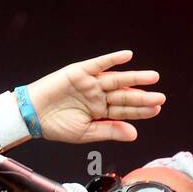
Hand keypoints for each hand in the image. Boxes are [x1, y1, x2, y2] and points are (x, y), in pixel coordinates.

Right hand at [24, 48, 164, 144]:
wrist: (32, 116)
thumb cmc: (56, 126)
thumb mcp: (85, 133)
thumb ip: (109, 131)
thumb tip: (134, 134)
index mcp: (99, 112)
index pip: (124, 111)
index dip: (140, 111)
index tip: (156, 110)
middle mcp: (98, 96)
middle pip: (124, 95)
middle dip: (142, 97)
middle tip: (160, 98)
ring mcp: (90, 83)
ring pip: (117, 79)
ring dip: (135, 78)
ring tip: (153, 78)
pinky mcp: (80, 71)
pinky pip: (99, 64)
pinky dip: (112, 59)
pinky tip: (127, 57)